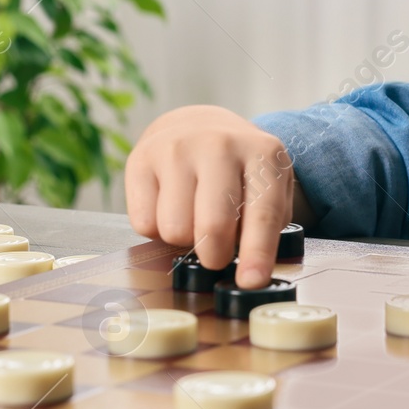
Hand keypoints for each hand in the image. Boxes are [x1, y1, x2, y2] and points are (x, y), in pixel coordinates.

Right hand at [124, 105, 295, 287]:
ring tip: (193, 219)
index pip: (262, 213)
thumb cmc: (238, 171)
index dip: (257, 254)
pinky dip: (156, 229)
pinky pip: (144, 223)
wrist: (197, 126)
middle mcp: (220, 145)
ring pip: (175, 229)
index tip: (250, 282)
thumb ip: (266, 226)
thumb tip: (250, 274)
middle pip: (213, 226)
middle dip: (215, 255)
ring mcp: (177, 149)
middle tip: (216, 253)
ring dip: (184, 240)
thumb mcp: (267, 188)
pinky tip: (168, 208)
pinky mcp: (140, 160)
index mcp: (263, 153)